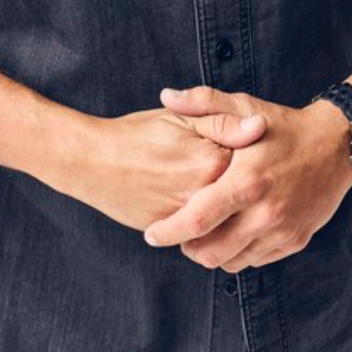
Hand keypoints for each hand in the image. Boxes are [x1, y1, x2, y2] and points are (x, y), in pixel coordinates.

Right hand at [74, 99, 269, 234]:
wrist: (91, 162)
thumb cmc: (135, 135)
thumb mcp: (180, 119)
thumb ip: (223, 123)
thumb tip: (261, 125)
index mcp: (212, 161)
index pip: (252, 162)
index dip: (250, 155)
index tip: (249, 152)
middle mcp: (204, 193)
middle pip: (240, 194)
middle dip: (240, 186)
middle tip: (220, 169)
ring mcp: (188, 216)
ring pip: (223, 217)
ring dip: (227, 208)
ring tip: (211, 187)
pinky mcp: (173, 231)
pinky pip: (201, 232)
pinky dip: (205, 222)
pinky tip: (198, 205)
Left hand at [141, 85, 351, 271]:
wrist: (338, 144)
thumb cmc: (285, 124)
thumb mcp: (244, 106)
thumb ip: (202, 102)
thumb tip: (166, 96)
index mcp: (246, 182)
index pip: (196, 221)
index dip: (168, 232)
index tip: (152, 233)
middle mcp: (265, 213)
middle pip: (210, 252)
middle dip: (187, 248)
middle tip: (179, 234)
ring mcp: (282, 231)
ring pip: (232, 261)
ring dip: (212, 253)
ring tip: (205, 232)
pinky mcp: (295, 240)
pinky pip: (256, 260)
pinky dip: (239, 252)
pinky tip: (233, 231)